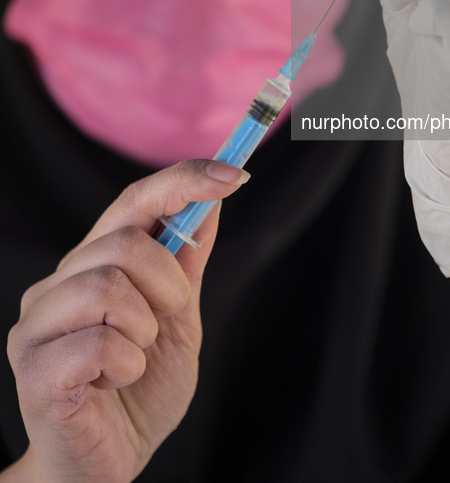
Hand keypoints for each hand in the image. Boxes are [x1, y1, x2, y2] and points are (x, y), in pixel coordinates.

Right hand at [6, 159, 247, 482]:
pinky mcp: (34, 369)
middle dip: (169, 284)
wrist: (105, 467)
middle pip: (125, 243)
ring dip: (146, 327)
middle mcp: (57, 284)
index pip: (133, 200)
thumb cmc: (138, 392)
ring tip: (137, 355)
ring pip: (108, 286)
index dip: (185, 180)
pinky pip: (100, 343)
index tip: (236, 174)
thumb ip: (187, 263)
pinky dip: (128, 363)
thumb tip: (211, 201)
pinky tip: (117, 381)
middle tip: (169, 319)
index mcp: (91, 264)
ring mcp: (38, 325)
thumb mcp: (179, 321)